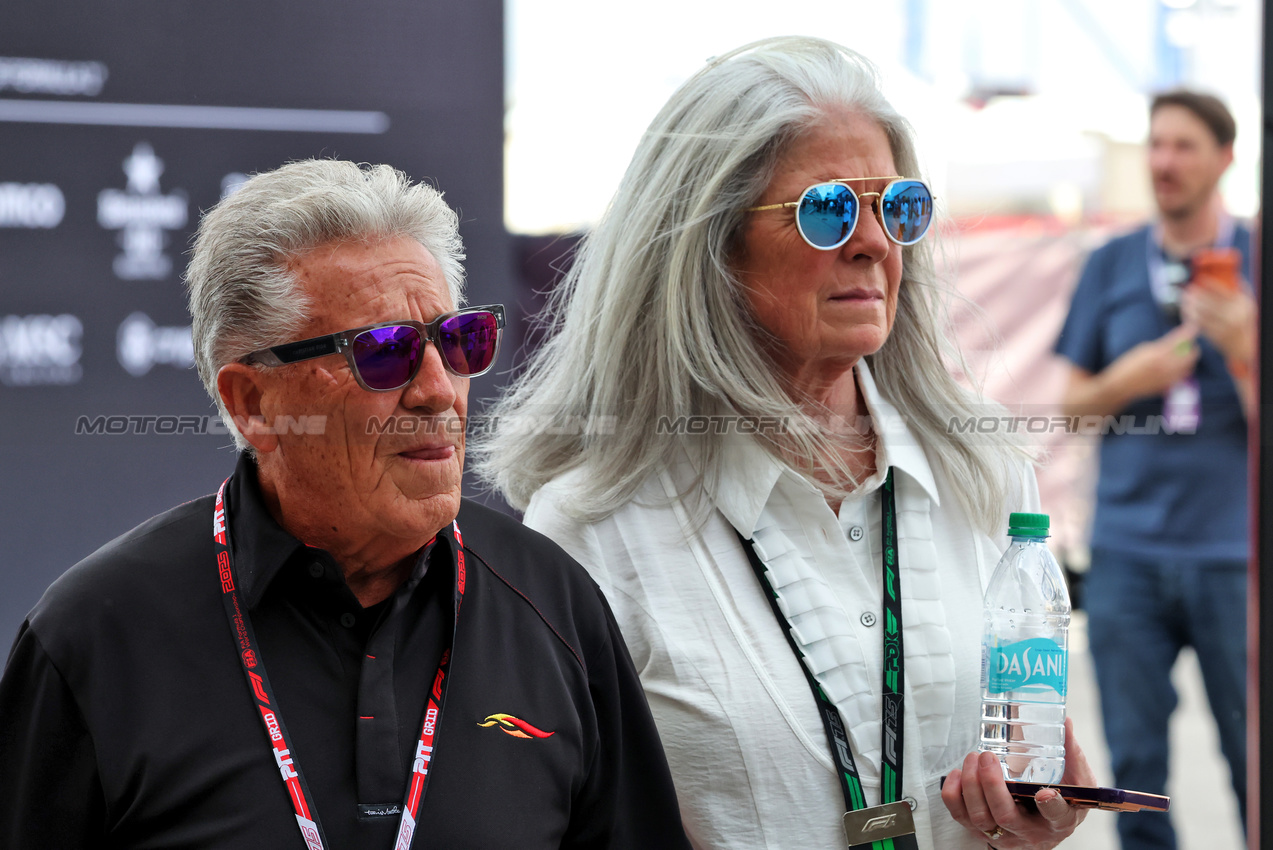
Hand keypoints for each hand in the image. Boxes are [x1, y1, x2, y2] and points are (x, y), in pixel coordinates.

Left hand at [941, 718, 1095, 848]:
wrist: (1042, 830)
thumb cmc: (1060, 803)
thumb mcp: (1076, 783)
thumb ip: (1072, 754)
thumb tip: (1065, 722)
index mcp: (1059, 819)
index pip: (1057, 815)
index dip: (1050, 806)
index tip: (1044, 792)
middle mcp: (1029, 831)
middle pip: (1006, 815)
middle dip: (991, 785)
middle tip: (988, 758)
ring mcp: (1004, 834)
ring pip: (980, 817)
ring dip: (971, 785)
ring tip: (972, 759)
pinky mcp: (981, 831)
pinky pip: (960, 817)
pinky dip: (953, 794)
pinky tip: (958, 774)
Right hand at [1105, 325, 1198, 400]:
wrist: (1120, 385)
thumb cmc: (1127, 365)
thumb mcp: (1142, 350)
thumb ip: (1160, 345)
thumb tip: (1174, 341)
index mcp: (1159, 354)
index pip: (1180, 340)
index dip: (1188, 332)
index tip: (1192, 326)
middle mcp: (1167, 366)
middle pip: (1191, 355)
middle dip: (1192, 347)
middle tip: (1188, 343)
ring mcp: (1168, 377)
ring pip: (1189, 367)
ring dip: (1189, 359)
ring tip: (1183, 355)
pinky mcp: (1167, 385)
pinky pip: (1182, 376)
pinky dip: (1183, 370)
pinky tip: (1176, 367)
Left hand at [1180, 284, 1255, 365]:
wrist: (1243, 344)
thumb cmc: (1244, 319)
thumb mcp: (1247, 304)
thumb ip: (1240, 289)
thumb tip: (1228, 273)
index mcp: (1242, 305)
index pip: (1224, 292)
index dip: (1210, 284)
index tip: (1199, 278)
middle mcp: (1233, 316)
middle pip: (1208, 302)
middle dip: (1195, 294)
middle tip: (1187, 289)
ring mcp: (1223, 327)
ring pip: (1201, 313)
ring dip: (1189, 304)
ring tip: (1184, 297)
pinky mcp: (1214, 335)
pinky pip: (1198, 323)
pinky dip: (1190, 315)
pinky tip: (1186, 309)